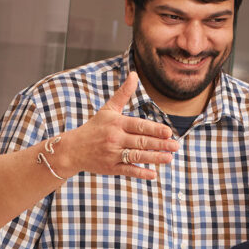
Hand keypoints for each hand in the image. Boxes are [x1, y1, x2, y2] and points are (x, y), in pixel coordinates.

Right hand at [56, 72, 178, 179]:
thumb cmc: (94, 127)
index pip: (138, 126)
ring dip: (154, 158)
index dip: (154, 129)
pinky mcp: (110, 168)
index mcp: (116, 123)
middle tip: (175, 146)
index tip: (168, 132)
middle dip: (159, 144)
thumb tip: (134, 74)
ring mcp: (112, 154)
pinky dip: (140, 173)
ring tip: (169, 158)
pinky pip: (128, 170)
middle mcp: (114, 138)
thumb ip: (123, 93)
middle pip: (140, 141)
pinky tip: (153, 174)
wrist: (73, 149)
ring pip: (136, 156)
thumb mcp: (108, 109)